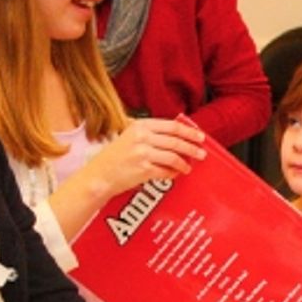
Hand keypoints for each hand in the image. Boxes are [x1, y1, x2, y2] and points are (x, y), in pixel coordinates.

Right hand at [83, 118, 206, 198]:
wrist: (99, 175)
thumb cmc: (113, 157)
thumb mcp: (128, 136)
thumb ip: (149, 133)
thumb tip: (174, 135)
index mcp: (140, 126)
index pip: (172, 126)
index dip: (189, 132)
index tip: (199, 137)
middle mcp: (142, 138)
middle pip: (176, 141)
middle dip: (192, 148)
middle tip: (202, 153)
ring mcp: (143, 154)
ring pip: (174, 157)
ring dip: (185, 163)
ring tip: (189, 168)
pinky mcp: (144, 170)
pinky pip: (166, 171)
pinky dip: (173, 173)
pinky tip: (175, 174)